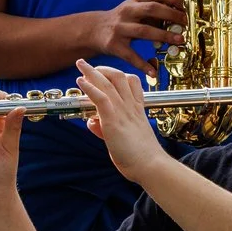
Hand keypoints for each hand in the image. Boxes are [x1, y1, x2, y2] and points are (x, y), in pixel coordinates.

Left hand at [73, 60, 167, 182]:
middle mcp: (130, 107)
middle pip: (119, 78)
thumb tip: (92, 123)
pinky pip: (101, 98)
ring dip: (92, 72)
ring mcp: (122, 112)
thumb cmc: (139, 157)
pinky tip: (81, 82)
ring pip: (108, 84)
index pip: (131, 84)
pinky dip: (90, 88)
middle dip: (102, 69)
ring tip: (81, 65)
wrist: (150, 165)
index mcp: (136, 110)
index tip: (106, 74)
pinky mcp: (114, 121)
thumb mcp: (121, 139)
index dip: (118, 75)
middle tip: (89, 66)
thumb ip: (105, 129)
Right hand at [91, 0, 185, 71]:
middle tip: (185, 24)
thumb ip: (155, 10)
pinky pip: (131, 56)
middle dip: (172, 15)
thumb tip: (179, 16)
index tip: (185, 8)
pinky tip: (154, 72)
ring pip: (144, 31)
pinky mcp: (114, 45)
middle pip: (152, 9)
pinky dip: (143, 65)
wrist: (94, 30)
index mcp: (135, 0)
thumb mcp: (136, 8)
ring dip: (164, 36)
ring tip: (179, 41)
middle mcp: (127, 11)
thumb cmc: (122, 19)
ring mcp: (120, 28)